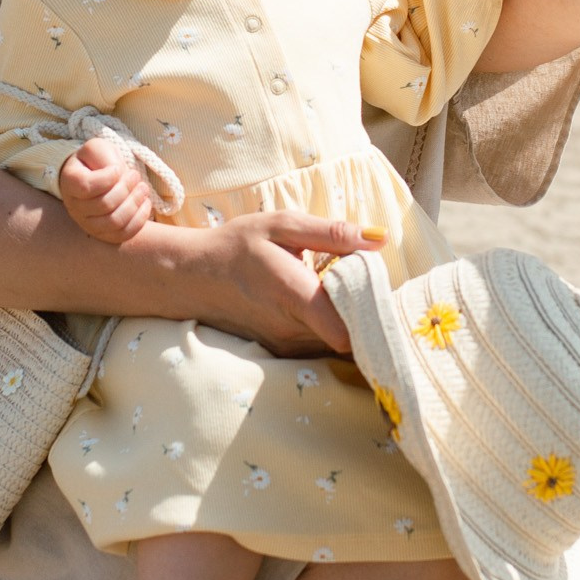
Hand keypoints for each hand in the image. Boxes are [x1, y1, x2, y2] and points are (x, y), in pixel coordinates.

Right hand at [58, 134, 158, 243]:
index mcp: (70, 182)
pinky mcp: (103, 234)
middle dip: (126, 189)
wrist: (93, 176)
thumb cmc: (95, 161)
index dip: (108, 178)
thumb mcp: (97, 149)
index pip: (87, 186)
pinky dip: (139, 220)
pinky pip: (123, 234)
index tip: (118, 168)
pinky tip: (145, 203)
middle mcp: (74, 206)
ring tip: (143, 188)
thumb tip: (118, 175)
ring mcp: (87, 223)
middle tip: (136, 176)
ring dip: (134, 204)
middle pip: (105, 204)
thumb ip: (104, 157)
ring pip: (114, 222)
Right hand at [121, 209, 386, 355]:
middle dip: (369, 314)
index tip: (385, 292)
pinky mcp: (284, 353)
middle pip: (352, 336)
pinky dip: (335, 330)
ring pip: (339, 344)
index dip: (375, 315)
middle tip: (376, 286)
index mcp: (297, 296)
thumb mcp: (283, 225)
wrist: (194, 278)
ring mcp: (288, 347)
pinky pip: (323, 347)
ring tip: (353, 293)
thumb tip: (380, 237)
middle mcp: (294, 332)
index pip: (350, 330)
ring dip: (353, 323)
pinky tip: (332, 307)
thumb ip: (333, 233)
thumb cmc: (239, 246)